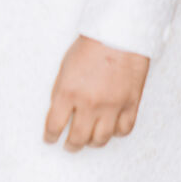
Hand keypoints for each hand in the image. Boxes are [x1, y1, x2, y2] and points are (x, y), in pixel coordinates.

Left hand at [44, 35, 150, 150]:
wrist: (120, 35)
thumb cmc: (91, 45)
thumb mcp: (65, 67)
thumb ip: (62, 91)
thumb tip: (59, 111)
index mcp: (68, 92)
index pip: (55, 125)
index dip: (50, 136)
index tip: (50, 139)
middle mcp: (89, 104)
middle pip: (78, 138)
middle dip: (71, 145)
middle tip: (69, 146)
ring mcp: (112, 106)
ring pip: (101, 139)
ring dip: (93, 143)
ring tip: (89, 141)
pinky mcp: (131, 105)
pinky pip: (124, 130)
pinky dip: (116, 133)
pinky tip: (111, 130)